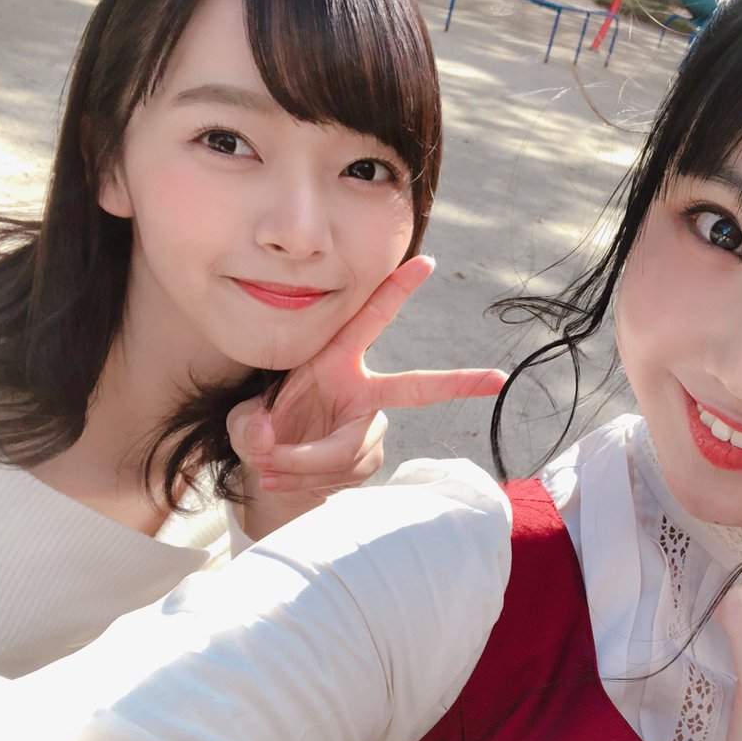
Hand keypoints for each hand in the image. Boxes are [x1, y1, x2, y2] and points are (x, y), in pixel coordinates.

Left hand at [228, 256, 505, 537]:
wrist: (272, 473)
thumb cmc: (263, 432)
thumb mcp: (243, 422)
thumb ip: (251, 426)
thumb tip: (269, 439)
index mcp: (337, 362)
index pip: (370, 321)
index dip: (397, 291)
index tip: (426, 261)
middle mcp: (363, 393)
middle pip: (415, 388)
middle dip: (458, 382)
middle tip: (498, 379)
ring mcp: (370, 429)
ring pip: (343, 450)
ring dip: (298, 463)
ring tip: (267, 467)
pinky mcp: (367, 460)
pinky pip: (338, 473)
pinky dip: (302, 480)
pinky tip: (284, 478)